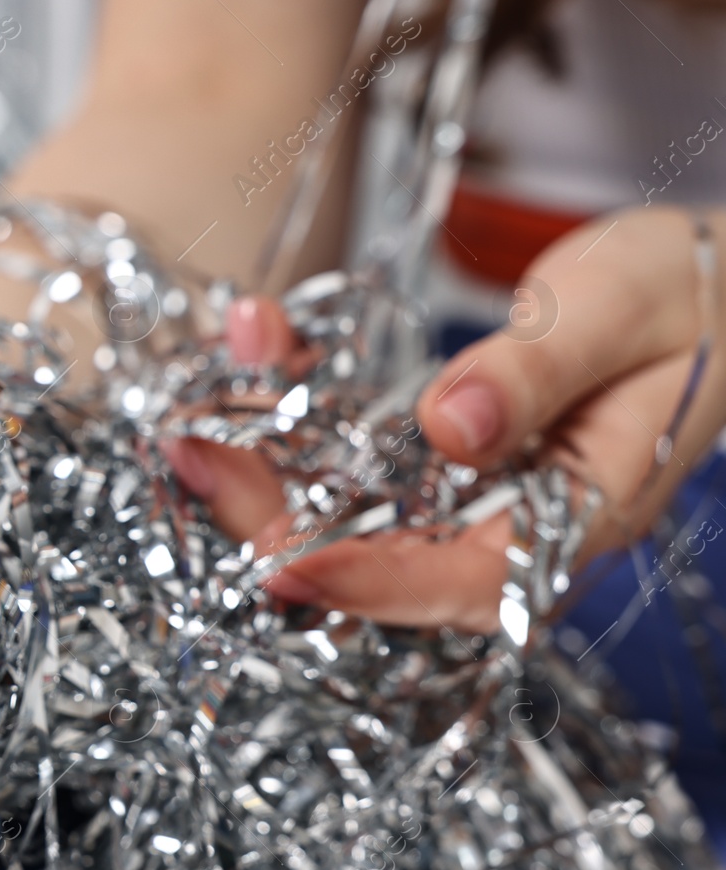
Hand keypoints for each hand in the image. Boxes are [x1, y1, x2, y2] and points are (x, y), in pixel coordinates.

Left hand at [166, 205, 725, 634]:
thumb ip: (536, 374)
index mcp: (581, 515)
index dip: (371, 582)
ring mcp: (472, 499)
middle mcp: (515, 526)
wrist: (709, 286)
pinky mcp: (439, 464)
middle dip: (276, 518)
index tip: (281, 565)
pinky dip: (293, 410)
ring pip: (347, 515)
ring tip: (194, 413)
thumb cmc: (685, 295)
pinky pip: (350, 458)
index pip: (468, 584)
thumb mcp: (620, 313)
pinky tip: (257, 340)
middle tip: (194, 455)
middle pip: (381, 563)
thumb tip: (450, 429)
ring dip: (264, 467)